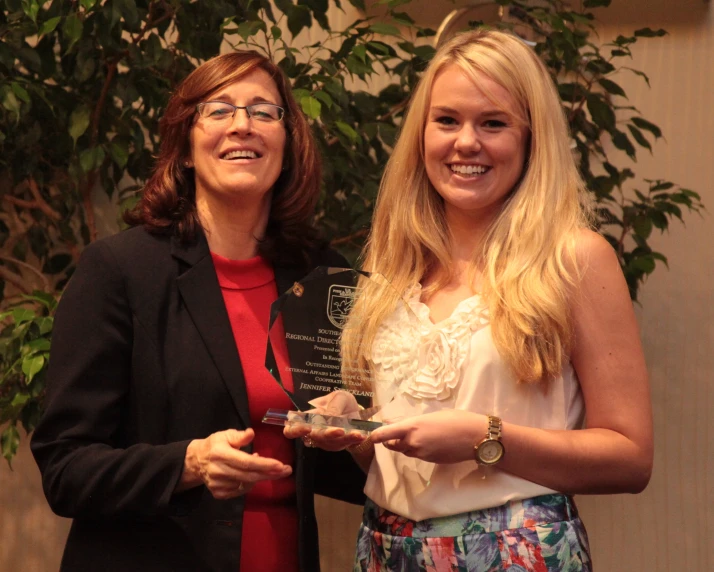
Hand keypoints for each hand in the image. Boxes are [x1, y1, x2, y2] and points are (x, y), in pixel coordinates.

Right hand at [180, 428, 291, 498]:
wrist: (196, 461)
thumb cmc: (215, 445)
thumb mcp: (225, 435)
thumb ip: (239, 435)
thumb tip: (251, 433)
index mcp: (220, 454)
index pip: (246, 462)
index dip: (264, 464)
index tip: (280, 465)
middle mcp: (218, 471)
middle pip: (249, 475)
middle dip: (270, 473)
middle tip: (286, 470)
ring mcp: (218, 484)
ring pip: (246, 484)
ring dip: (260, 477)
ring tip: (266, 468)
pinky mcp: (219, 494)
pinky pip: (240, 491)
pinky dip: (250, 483)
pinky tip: (251, 475)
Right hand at [283, 390, 366, 450]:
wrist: (356, 411)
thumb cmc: (341, 402)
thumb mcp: (339, 397)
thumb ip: (333, 407)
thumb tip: (329, 418)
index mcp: (308, 417)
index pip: (291, 429)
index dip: (295, 431)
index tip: (307, 428)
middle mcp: (314, 431)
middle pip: (314, 437)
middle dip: (327, 434)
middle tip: (340, 430)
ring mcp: (326, 440)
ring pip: (331, 443)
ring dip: (344, 438)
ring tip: (357, 433)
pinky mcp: (338, 445)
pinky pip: (343, 445)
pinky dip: (353, 440)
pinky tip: (360, 435)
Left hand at [369, 410, 485, 463]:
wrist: (475, 437)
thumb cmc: (456, 419)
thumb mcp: (431, 416)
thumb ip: (411, 421)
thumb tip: (394, 423)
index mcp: (413, 427)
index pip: (386, 434)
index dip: (376, 436)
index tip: (370, 436)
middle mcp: (414, 442)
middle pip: (394, 445)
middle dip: (392, 440)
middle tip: (394, 433)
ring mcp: (422, 454)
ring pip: (406, 451)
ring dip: (405, 445)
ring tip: (418, 435)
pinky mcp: (430, 461)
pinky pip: (418, 455)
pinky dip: (418, 450)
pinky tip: (430, 442)